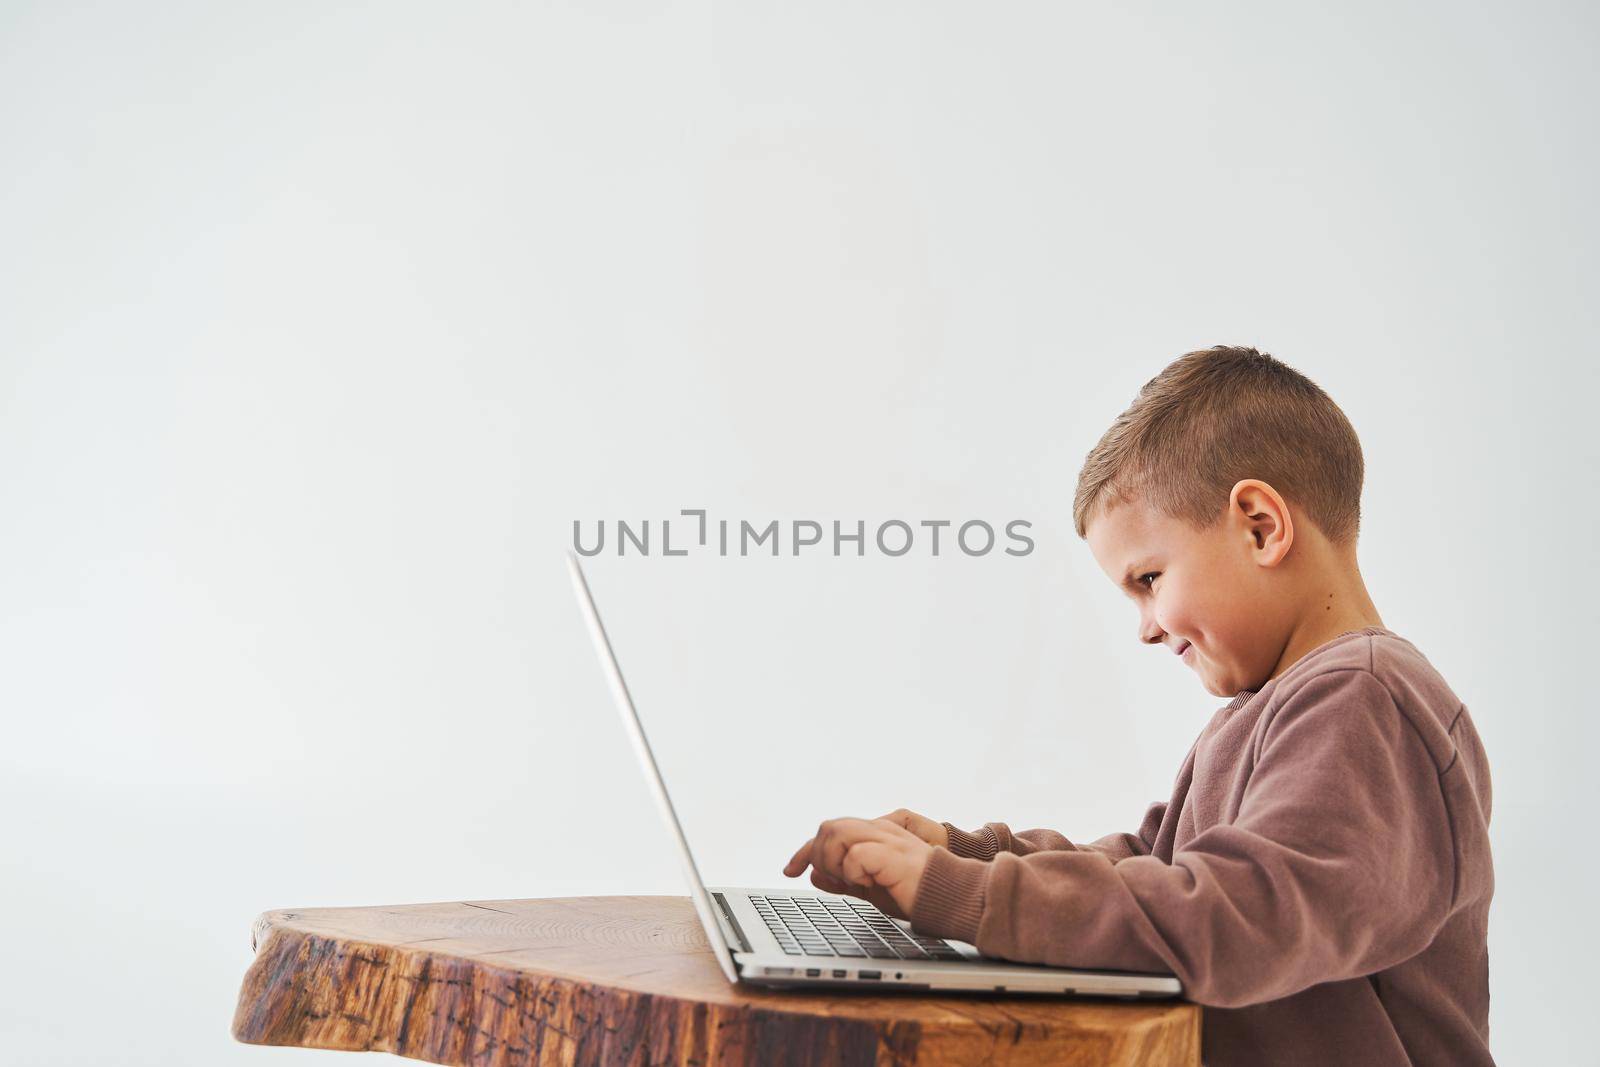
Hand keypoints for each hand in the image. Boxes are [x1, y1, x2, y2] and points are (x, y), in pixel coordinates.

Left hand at [781, 814, 937, 919]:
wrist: (947, 897)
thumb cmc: (914, 892)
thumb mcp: (870, 888)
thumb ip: (844, 879)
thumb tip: (816, 874)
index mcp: (874, 834)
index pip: (829, 831)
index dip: (805, 851)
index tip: (790, 870)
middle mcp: (878, 830)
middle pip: (828, 827)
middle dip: (819, 856)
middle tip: (836, 881)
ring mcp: (886, 839)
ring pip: (836, 834)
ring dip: (834, 862)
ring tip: (853, 880)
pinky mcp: (892, 855)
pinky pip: (856, 856)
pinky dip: (853, 873)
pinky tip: (870, 883)